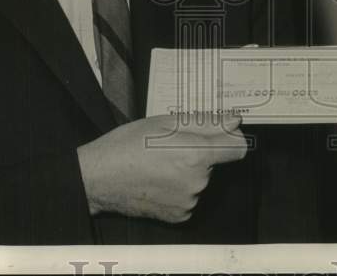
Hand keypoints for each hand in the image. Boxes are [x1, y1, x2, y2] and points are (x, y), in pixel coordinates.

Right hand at [76, 113, 247, 222]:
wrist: (99, 178)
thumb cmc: (128, 145)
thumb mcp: (167, 123)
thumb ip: (206, 123)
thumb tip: (233, 121)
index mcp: (197, 155)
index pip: (237, 148)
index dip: (229, 139)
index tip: (218, 136)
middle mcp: (198, 181)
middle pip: (214, 163)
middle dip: (199, 154)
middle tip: (170, 147)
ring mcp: (189, 201)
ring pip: (200, 180)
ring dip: (187, 172)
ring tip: (159, 165)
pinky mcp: (179, 215)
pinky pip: (189, 197)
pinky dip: (178, 189)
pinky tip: (157, 181)